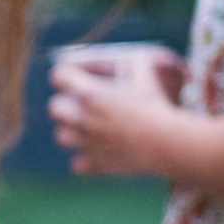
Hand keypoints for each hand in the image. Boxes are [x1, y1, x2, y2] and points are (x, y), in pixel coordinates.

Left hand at [48, 53, 179, 174]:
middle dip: (67, 103)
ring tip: (93, 127)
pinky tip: (103, 150)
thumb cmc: (159, 104)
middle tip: (85, 102)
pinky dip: (88, 158)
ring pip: (62, 136)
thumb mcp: (147, 73)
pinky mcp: (97, 164)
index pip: (59, 76)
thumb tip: (127, 58)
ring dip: (74, 130)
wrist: (169, 142)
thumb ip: (132, 63)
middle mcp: (82, 118)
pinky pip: (78, 163)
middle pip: (55, 107)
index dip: (68, 73)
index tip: (77, 75)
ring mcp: (87, 143)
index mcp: (90, 93)